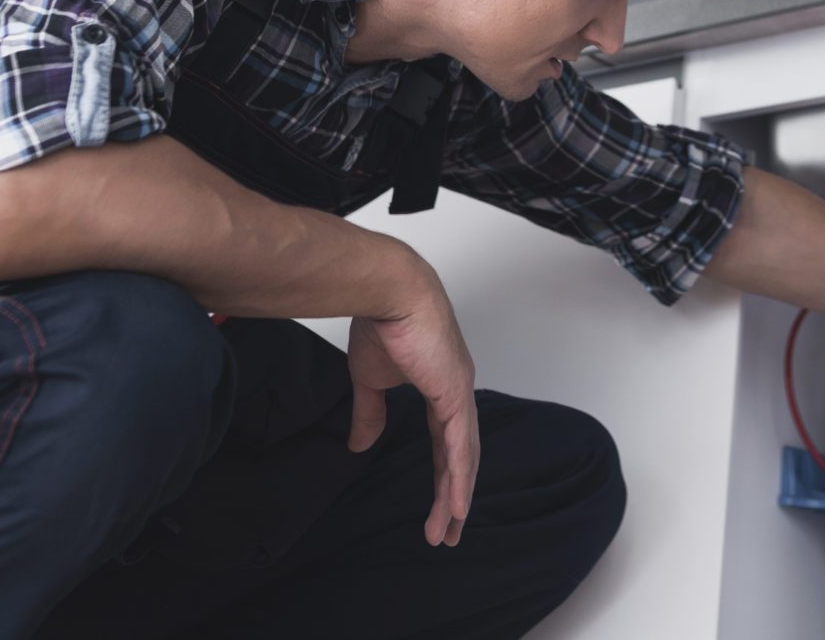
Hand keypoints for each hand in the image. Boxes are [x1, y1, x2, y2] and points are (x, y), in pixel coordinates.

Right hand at [346, 258, 479, 546]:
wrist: (388, 292)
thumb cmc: (380, 324)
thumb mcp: (370, 379)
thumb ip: (370, 413)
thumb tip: (360, 445)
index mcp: (442, 386)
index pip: (446, 442)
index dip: (442, 475)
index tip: (437, 504)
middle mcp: (457, 393)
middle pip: (460, 456)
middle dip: (455, 496)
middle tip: (448, 532)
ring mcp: (460, 394)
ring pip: (464, 458)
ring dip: (456, 497)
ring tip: (449, 532)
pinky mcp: (455, 394)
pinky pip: (460, 446)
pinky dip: (459, 479)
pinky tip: (457, 506)